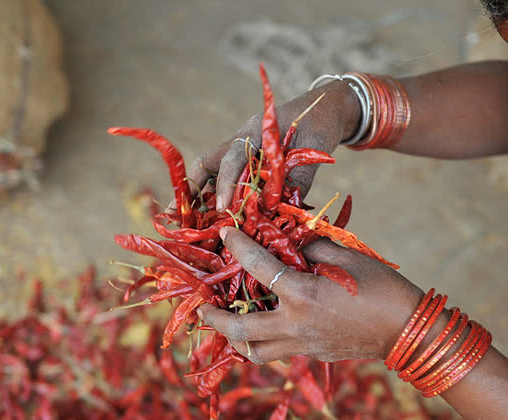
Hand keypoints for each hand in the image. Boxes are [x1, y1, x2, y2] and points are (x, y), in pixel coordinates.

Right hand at [169, 80, 360, 212]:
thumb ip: (298, 179)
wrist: (326, 108)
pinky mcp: (250, 159)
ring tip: (191, 223)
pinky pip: (229, 178)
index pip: (234, 158)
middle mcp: (243, 138)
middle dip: (194, 190)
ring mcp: (243, 148)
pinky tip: (216, 217)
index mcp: (256, 130)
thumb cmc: (320, 124)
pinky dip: (220, 196)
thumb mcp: (314, 150)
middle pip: (209, 163)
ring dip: (203, 196)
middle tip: (181, 217)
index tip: (223, 208)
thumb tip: (280, 211)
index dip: (227, 184)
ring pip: (214, 171)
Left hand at [197, 227, 424, 363]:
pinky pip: (277, 352)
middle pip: (239, 330)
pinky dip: (262, 341)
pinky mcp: (313, 356)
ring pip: (255, 352)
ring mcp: (303, 346)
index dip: (239, 247)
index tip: (225, 233)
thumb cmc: (382, 288)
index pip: (259, 268)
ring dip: (235, 338)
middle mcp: (296, 325)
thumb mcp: (347, 257)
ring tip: (227, 322)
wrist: (408, 331)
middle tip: (201, 306)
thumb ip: (312, 248)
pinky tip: (264, 325)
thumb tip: (291, 243)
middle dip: (213, 318)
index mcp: (303, 296)